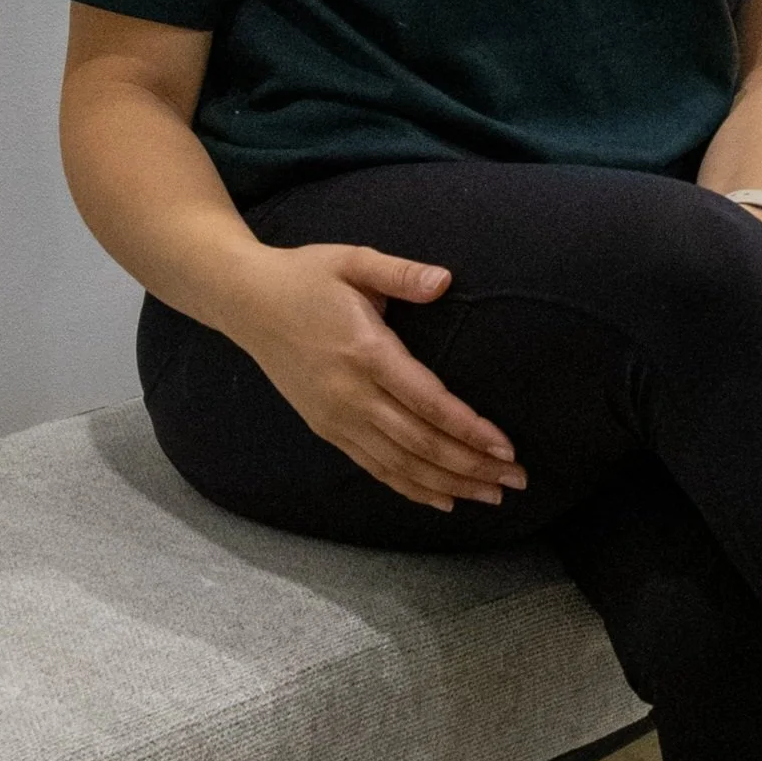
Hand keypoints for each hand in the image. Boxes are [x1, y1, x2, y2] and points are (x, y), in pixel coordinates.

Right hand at [222, 243, 526, 512]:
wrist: (244, 301)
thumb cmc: (305, 276)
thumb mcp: (352, 260)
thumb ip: (400, 273)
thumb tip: (445, 281)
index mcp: (365, 352)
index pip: (427, 402)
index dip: (469, 429)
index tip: (506, 447)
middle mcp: (351, 394)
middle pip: (420, 443)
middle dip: (472, 466)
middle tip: (516, 480)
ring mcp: (336, 417)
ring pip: (400, 465)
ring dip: (449, 485)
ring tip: (491, 497)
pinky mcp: (326, 428)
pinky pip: (374, 467)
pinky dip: (410, 488)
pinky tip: (442, 500)